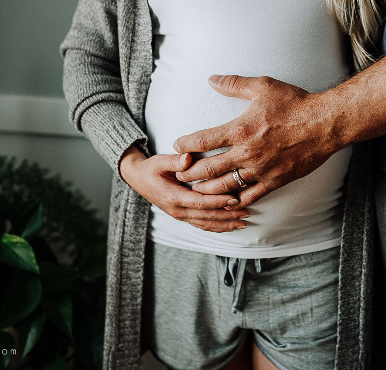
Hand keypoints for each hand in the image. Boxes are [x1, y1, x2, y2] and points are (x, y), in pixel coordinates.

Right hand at [119, 145, 248, 231]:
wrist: (138, 179)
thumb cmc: (151, 168)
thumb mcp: (159, 161)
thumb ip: (174, 160)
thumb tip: (188, 157)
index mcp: (173, 197)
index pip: (200, 202)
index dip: (218, 202)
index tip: (235, 199)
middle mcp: (177, 210)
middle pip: (207, 217)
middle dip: (228, 216)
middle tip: (247, 213)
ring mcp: (180, 216)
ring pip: (206, 224)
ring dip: (225, 225)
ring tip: (243, 223)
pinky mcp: (182, 216)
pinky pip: (201, 225)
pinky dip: (216, 227)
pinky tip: (229, 226)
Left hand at [173, 75, 341, 206]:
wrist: (325, 124)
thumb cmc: (295, 103)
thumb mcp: (263, 87)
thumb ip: (234, 84)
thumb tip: (211, 79)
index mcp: (240, 130)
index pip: (203, 140)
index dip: (186, 144)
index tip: (177, 145)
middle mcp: (247, 153)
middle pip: (208, 169)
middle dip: (189, 173)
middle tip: (179, 174)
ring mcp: (260, 170)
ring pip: (225, 187)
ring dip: (207, 190)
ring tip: (196, 190)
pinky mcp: (274, 181)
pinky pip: (250, 196)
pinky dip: (235, 200)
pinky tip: (226, 201)